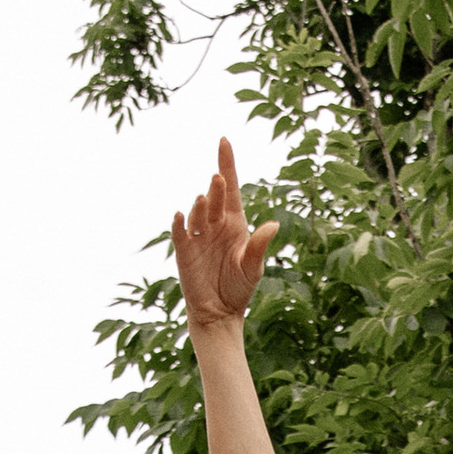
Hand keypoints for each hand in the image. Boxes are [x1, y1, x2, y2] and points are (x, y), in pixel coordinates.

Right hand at [172, 139, 279, 336]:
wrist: (220, 313)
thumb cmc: (239, 288)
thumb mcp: (253, 267)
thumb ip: (259, 246)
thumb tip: (273, 225)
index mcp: (234, 223)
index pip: (231, 188)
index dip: (227, 164)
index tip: (224, 140)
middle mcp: (215, 225)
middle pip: (215, 199)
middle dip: (216, 188)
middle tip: (219, 178)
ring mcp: (198, 237)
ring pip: (198, 213)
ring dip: (201, 206)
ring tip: (204, 199)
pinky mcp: (184, 252)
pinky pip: (180, 233)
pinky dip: (179, 224)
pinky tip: (180, 215)